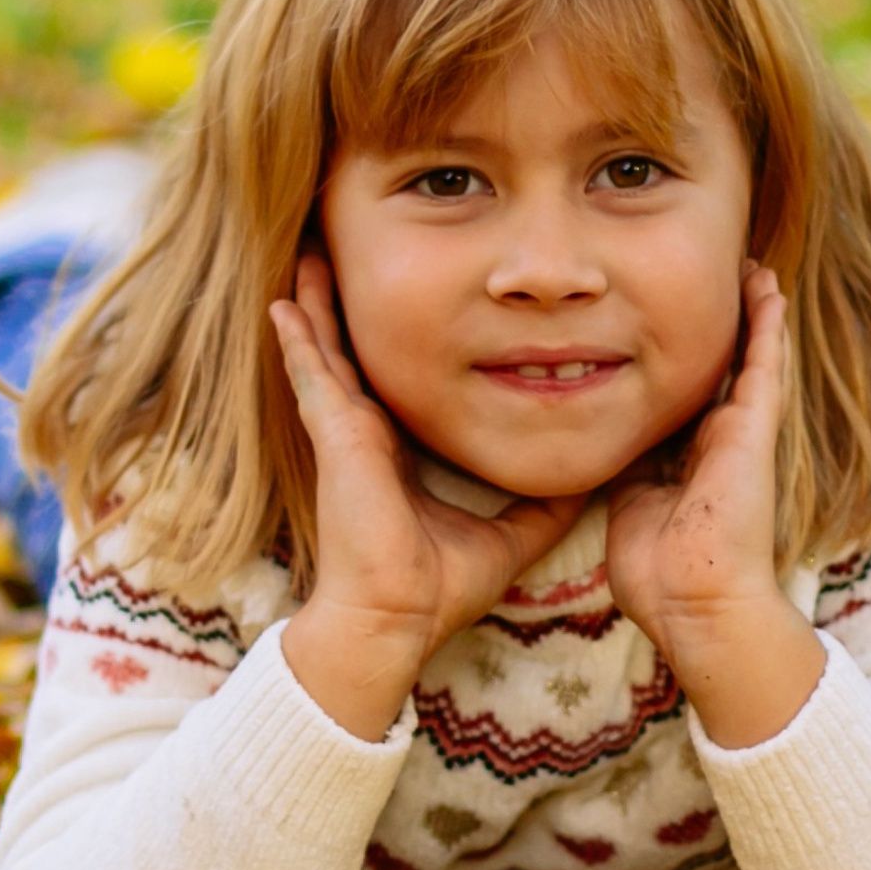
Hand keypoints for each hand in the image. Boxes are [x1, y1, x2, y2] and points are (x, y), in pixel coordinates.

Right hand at [270, 256, 585, 738]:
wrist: (396, 619)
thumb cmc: (438, 586)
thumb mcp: (509, 534)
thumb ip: (542, 505)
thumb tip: (588, 478)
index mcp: (402, 448)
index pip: (402, 377)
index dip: (406, 338)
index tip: (418, 300)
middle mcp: (369, 431)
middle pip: (358, 349)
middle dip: (351, 303)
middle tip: (350, 250)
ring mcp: (345, 430)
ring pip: (326, 349)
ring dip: (317, 302)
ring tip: (311, 252)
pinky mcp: (335, 435)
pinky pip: (311, 374)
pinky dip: (298, 338)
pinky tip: (282, 302)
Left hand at [607, 260, 825, 748]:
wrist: (696, 604)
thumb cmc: (658, 573)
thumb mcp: (627, 505)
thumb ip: (625, 468)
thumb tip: (602, 438)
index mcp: (686, 459)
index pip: (679, 394)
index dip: (671, 356)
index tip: (659, 318)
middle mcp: (717, 441)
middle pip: (716, 368)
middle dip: (715, 325)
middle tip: (712, 274)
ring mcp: (740, 435)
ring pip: (747, 358)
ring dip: (749, 313)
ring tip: (748, 266)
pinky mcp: (755, 433)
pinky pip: (764, 367)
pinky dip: (766, 325)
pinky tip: (767, 287)